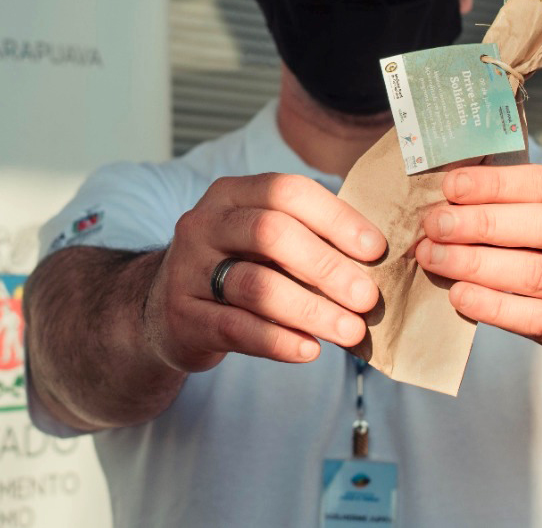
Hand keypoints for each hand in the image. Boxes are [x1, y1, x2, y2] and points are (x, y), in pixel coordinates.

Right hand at [143, 174, 385, 372]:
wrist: (164, 310)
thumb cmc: (235, 269)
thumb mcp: (261, 240)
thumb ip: (308, 238)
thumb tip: (377, 258)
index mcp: (231, 194)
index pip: (287, 191)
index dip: (335, 218)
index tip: (375, 250)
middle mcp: (203, 223)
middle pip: (270, 233)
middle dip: (326, 265)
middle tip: (367, 297)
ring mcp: (187, 269)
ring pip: (255, 285)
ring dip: (310, 310)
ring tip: (350, 331)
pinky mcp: (182, 316)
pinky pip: (236, 328)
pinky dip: (279, 341)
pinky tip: (310, 350)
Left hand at [415, 165, 541, 377]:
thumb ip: (514, 206)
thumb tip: (446, 195)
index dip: (496, 184)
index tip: (450, 186)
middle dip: (481, 223)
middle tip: (434, 225)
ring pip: (538, 274)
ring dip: (477, 264)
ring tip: (435, 257)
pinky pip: (537, 318)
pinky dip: (492, 306)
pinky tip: (459, 294)